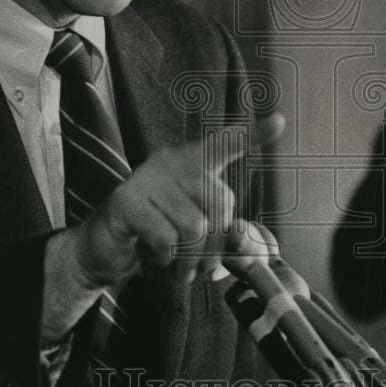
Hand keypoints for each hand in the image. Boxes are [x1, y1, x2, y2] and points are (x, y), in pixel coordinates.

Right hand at [42, 113, 284, 339]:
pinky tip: (151, 254)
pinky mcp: (126, 201)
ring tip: (174, 263)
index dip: (252, 135)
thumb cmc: (157, 240)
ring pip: (194, 227)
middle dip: (214, 247)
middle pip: (220, 205)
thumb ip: (227, 241)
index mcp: (192, 165)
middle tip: (195, 265)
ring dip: (187, 259)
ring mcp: (146, 179)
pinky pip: (165, 239)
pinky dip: (163, 258)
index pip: (224, 146)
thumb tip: (243, 237)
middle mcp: (170, 163)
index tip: (280, 121)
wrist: (105, 252)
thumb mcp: (198, 242)